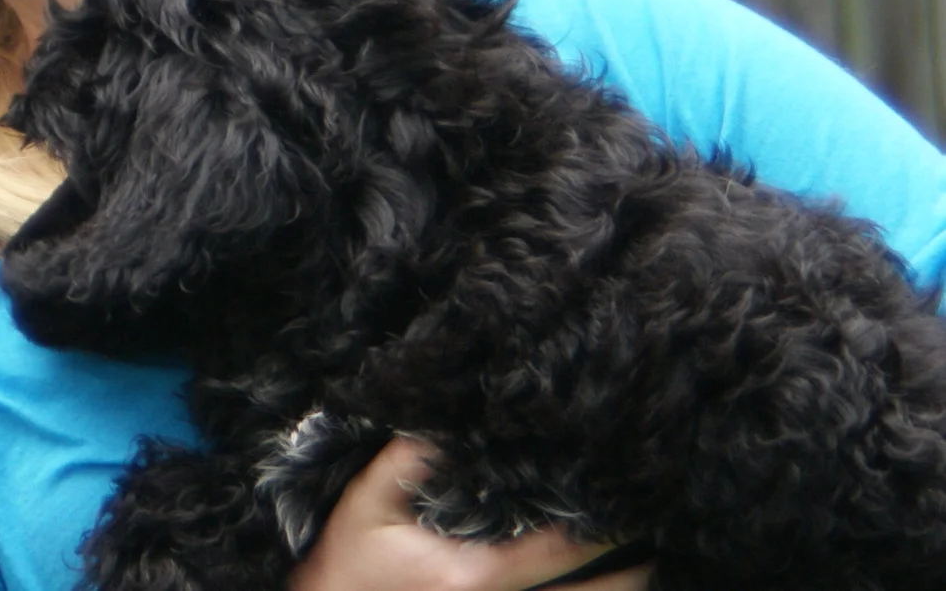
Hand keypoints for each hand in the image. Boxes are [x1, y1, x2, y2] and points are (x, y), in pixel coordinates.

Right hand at [287, 437, 651, 590]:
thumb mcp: (366, 504)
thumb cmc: (348, 565)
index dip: (605, 525)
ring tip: (631, 559)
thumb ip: (407, 461)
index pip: (563, 550)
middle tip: (645, 534)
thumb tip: (447, 419)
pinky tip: (586, 581)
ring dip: (615, 586)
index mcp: (476, 575)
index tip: (628, 496)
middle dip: (633, 566)